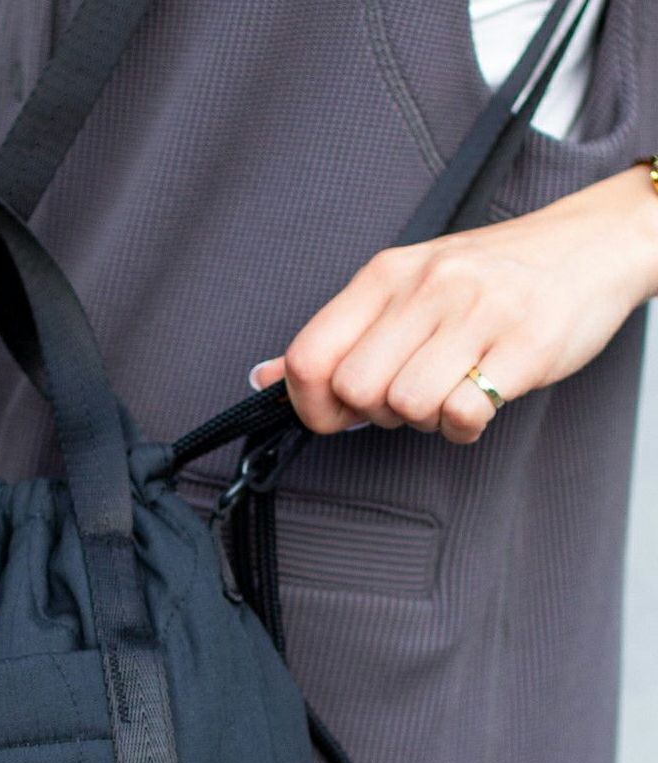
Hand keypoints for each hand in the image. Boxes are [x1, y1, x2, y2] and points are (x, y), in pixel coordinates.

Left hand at [248, 164, 657, 443]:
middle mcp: (428, 288)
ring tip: (447, 391)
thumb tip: (263, 379)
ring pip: (405, 406)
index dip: (309, 404)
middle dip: (372, 413)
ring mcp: (479, 314)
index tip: (333, 413)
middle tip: (404, 396)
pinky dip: (463, 427)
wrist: (590, 245)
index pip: (309, 356)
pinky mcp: (525, 347)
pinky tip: (476, 403)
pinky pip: (463, 415)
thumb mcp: (403, 288)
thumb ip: (336, 335)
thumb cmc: (487, 277)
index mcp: (385, 275)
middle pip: (355, 389)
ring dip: (422, 419)